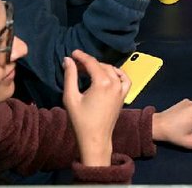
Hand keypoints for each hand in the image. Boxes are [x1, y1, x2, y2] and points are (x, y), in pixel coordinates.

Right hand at [63, 49, 129, 166]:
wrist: (95, 139)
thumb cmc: (80, 120)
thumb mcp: (71, 97)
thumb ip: (70, 76)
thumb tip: (68, 60)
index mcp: (102, 82)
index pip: (91, 63)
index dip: (81, 56)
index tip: (72, 53)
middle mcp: (115, 83)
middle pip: (101, 65)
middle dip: (88, 63)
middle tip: (76, 65)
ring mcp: (122, 89)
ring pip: (112, 70)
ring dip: (100, 67)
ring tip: (88, 70)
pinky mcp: (124, 95)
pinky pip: (124, 78)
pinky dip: (117, 73)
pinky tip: (108, 74)